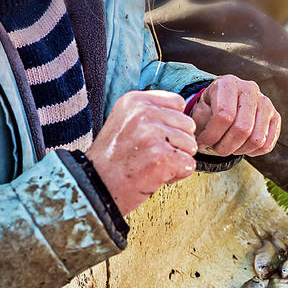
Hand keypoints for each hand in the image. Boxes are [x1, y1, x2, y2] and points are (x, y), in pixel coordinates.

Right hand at [87, 90, 197, 215]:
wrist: (96, 186)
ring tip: (152, 165)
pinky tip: (156, 176)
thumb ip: (151, 114)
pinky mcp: (162, 156)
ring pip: (191, 145)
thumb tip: (181, 116)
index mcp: (135, 101)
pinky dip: (178, 175)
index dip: (173, 124)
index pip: (178, 103)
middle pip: (188, 125)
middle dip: (176, 144)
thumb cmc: (112, 160)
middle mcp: (144, 113)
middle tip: (151, 155)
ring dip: (177, 160)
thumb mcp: (124, 122)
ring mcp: (153, 134)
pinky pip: (189, 164)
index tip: (154, 138)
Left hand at [191, 75, 280, 157]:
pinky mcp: (275, 116)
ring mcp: (266, 103)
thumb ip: (199, 122)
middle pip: (242, 129)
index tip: (202, 143)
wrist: (229, 101)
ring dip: (239, 151)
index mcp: (229, 83)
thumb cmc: (212, 106)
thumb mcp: (200, 109)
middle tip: (215, 149)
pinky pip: (267, 145)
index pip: (224, 115)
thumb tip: (202, 141)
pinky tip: (241, 146)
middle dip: (225, 146)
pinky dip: (253, 152)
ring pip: (257, 139)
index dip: (212, 135)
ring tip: (227, 147)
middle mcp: (250, 89)